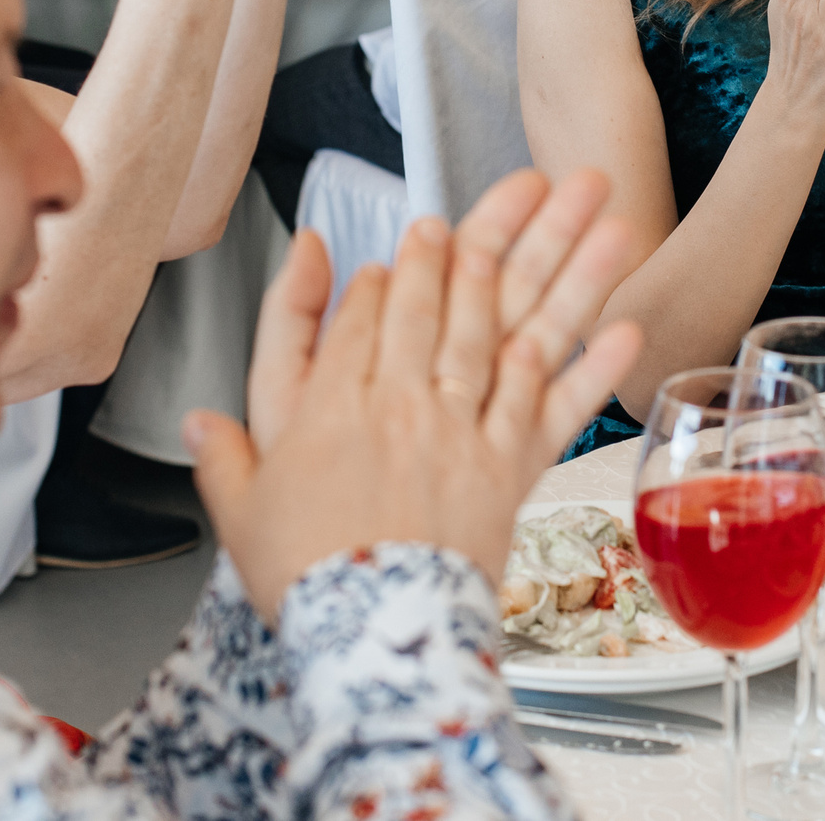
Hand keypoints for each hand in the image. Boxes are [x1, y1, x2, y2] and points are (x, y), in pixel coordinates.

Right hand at [189, 169, 642, 620]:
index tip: (424, 231)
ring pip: (513, 329)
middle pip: (447, 300)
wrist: (373, 641)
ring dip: (558, 266)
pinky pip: (558, 404)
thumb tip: (197, 418)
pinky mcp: (511, 469)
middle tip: (521, 184)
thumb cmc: (309, 580)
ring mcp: (465, 430)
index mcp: (336, 404)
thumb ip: (223, 453)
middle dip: (485, 233)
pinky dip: (595, 364)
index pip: (369, 313)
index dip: (401, 268)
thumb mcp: (241, 513)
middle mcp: (406, 401)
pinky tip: (627, 324)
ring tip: (591, 215)